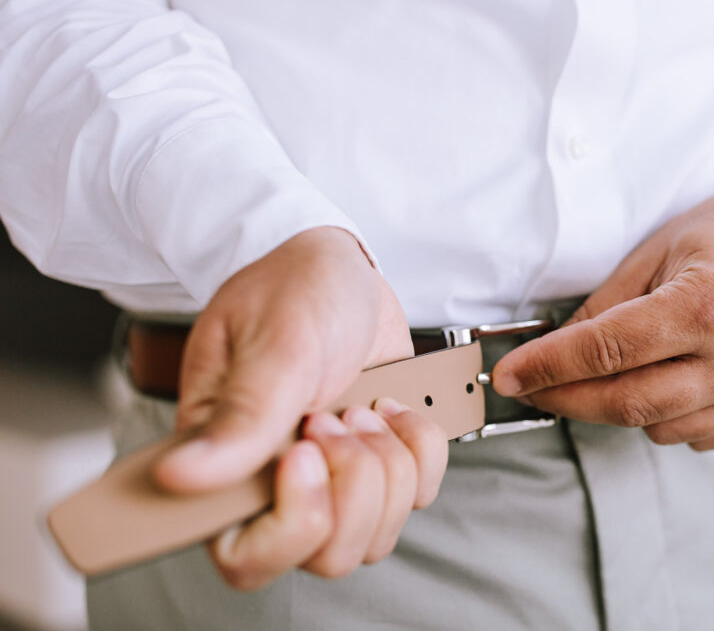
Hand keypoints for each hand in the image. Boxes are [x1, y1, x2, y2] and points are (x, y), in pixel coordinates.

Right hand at [152, 226, 447, 587]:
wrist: (345, 269)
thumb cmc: (296, 289)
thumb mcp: (276, 341)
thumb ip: (244, 415)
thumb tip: (183, 479)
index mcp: (227, 459)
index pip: (244, 554)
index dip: (291, 523)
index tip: (306, 453)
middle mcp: (277, 481)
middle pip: (326, 553)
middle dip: (354, 484)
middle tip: (338, 417)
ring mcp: (333, 478)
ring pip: (377, 533)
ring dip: (388, 464)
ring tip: (363, 406)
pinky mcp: (377, 464)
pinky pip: (420, 494)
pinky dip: (421, 449)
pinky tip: (394, 407)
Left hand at [492, 187, 713, 450]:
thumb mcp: (654, 252)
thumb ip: (603, 309)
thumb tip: (552, 354)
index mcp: (708, 306)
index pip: (606, 351)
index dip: (547, 367)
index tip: (509, 377)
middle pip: (627, 403)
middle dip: (567, 400)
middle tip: (532, 389)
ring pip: (657, 427)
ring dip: (620, 406)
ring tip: (616, 368)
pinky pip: (696, 436)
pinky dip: (666, 416)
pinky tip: (668, 378)